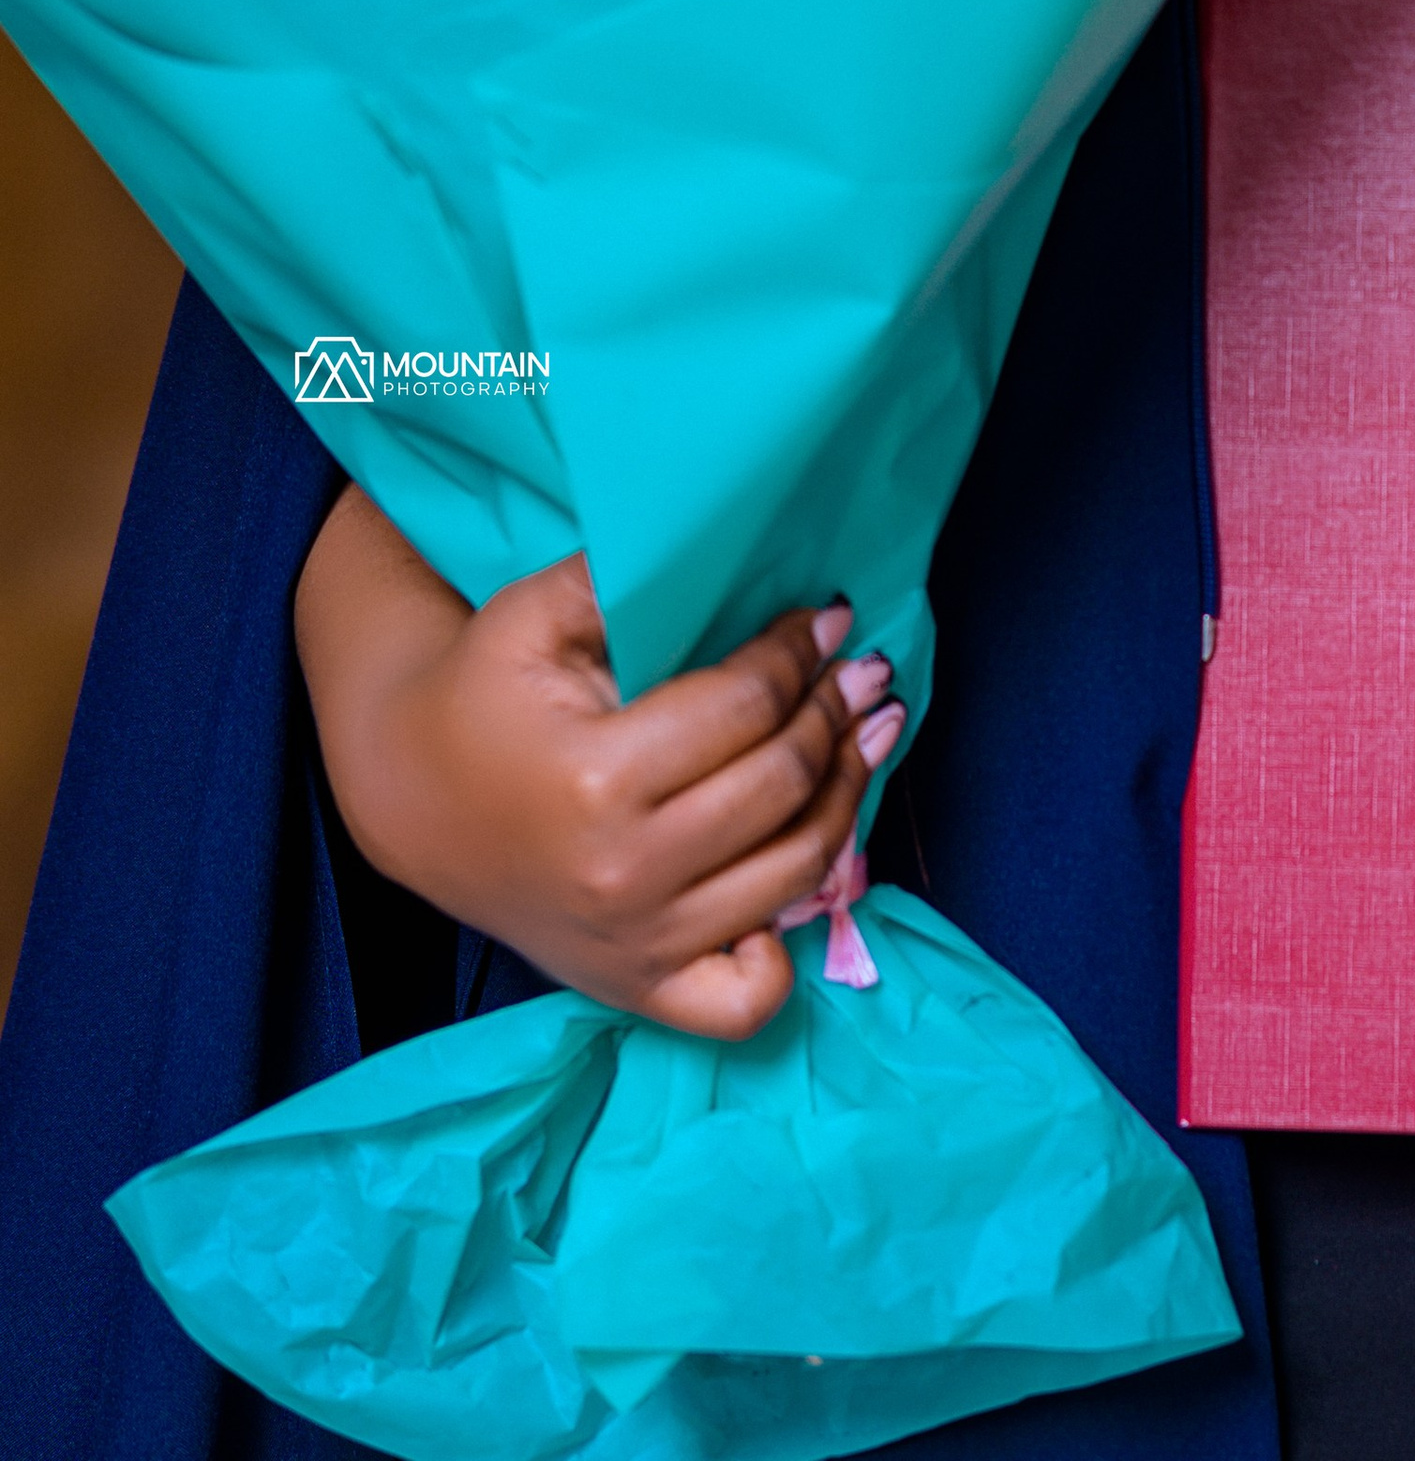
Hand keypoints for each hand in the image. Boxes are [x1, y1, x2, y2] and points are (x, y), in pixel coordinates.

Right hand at [296, 483, 904, 1033]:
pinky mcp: (640, 989)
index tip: (828, 614)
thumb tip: (729, 553)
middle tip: (858, 667)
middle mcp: (627, 876)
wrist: (413, 797)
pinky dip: (792, 942)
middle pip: (782, 785)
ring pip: (796, 874)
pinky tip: (806, 870)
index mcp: (600, 779)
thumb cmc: (482, 694)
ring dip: (847, 796)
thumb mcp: (534, 613)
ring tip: (865, 735)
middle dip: (835, 712)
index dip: (800, 651)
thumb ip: (624, 579)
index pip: (747, 707)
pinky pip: (751, 998)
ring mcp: (639, 945)